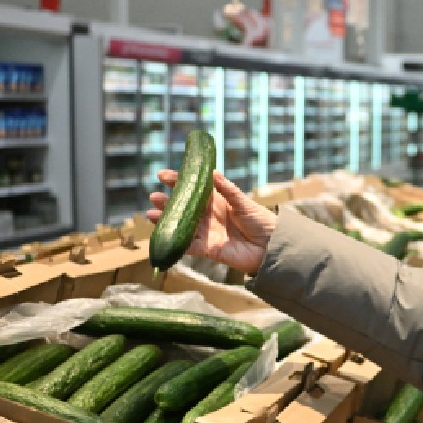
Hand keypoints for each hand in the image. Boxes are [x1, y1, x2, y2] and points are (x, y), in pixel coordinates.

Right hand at [147, 169, 277, 274]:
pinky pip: (188, 246)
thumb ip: (228, 190)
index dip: (178, 182)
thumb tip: (212, 172)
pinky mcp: (209, 250)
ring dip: (165, 221)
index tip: (162, 176)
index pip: (193, 190)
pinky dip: (176, 242)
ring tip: (150, 214)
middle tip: (154, 196)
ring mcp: (207, 233)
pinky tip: (162, 235)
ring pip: (181, 226)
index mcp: (216, 202)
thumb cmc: (262, 221)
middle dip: (167, 202)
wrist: (272, 247)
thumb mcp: (244, 203)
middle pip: (183, 208)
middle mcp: (208, 217)